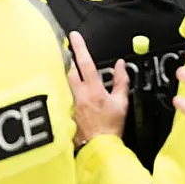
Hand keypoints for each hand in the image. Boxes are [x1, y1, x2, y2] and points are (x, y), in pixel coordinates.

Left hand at [67, 31, 128, 148]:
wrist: (100, 148)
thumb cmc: (111, 127)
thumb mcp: (122, 103)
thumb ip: (121, 81)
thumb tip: (121, 65)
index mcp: (94, 91)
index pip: (85, 64)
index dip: (79, 48)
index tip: (74, 36)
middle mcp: (79, 95)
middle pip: (69, 70)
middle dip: (68, 58)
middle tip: (66, 48)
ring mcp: (69, 103)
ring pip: (64, 81)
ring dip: (66, 73)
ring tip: (67, 66)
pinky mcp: (64, 112)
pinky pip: (62, 94)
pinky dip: (63, 88)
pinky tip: (63, 88)